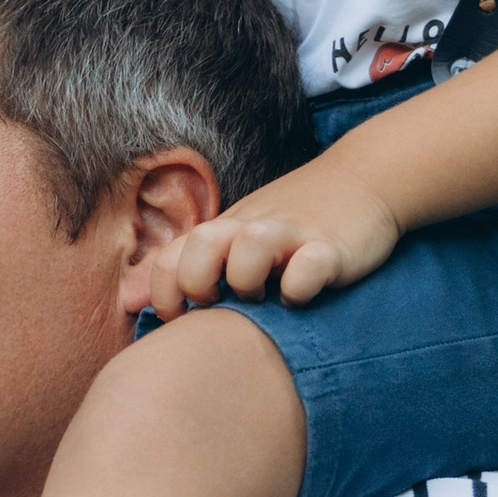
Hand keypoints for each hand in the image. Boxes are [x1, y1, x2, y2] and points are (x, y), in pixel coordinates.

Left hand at [134, 162, 403, 319]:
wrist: (366, 178)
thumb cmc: (293, 220)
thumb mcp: (239, 234)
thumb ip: (193, 263)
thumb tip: (131, 301)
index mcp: (224, 230)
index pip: (167, 259)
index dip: (163, 296)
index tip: (181, 318)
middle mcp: (249, 227)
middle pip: (198, 249)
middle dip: (198, 285)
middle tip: (221, 304)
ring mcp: (290, 234)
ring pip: (247, 252)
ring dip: (247, 282)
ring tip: (265, 298)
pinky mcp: (331, 246)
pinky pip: (306, 270)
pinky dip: (299, 288)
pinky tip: (304, 295)